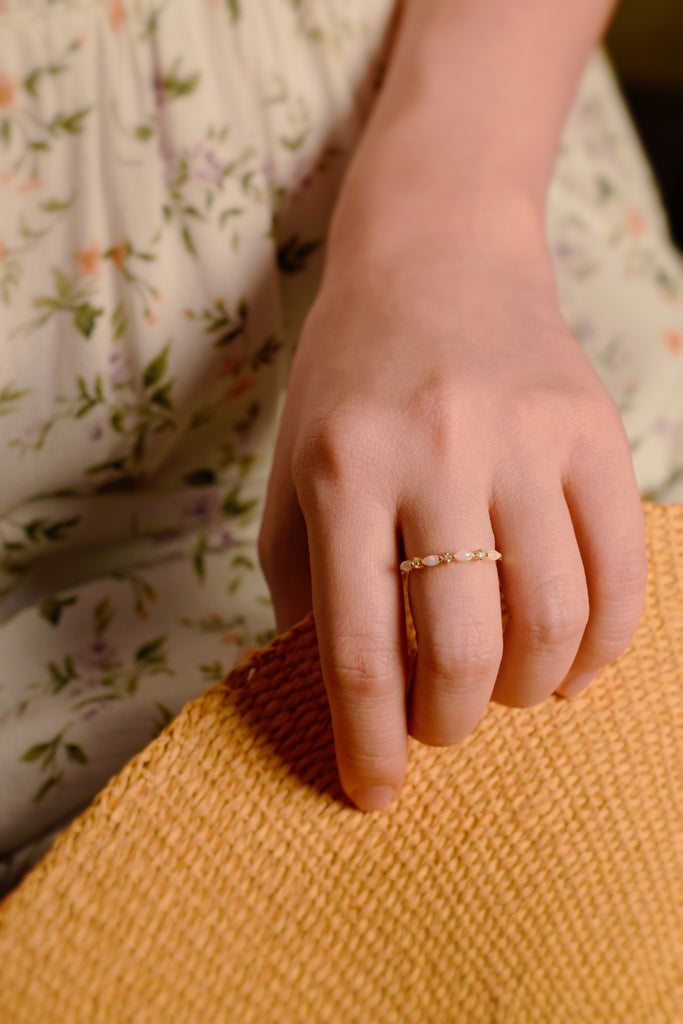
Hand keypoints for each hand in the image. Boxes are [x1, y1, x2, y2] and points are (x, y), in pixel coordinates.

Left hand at [258, 238, 646, 810]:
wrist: (435, 260)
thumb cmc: (350, 383)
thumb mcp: (294, 476)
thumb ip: (306, 586)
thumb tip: (344, 700)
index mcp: (342, 469)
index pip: (356, 649)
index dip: (369, 745)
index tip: (374, 794)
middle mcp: (435, 451)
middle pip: (462, 648)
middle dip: (450, 724)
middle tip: (440, 729)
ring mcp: (526, 436)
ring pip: (553, 621)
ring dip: (530, 692)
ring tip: (505, 691)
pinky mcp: (595, 429)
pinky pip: (622, 573)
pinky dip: (603, 645)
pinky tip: (573, 661)